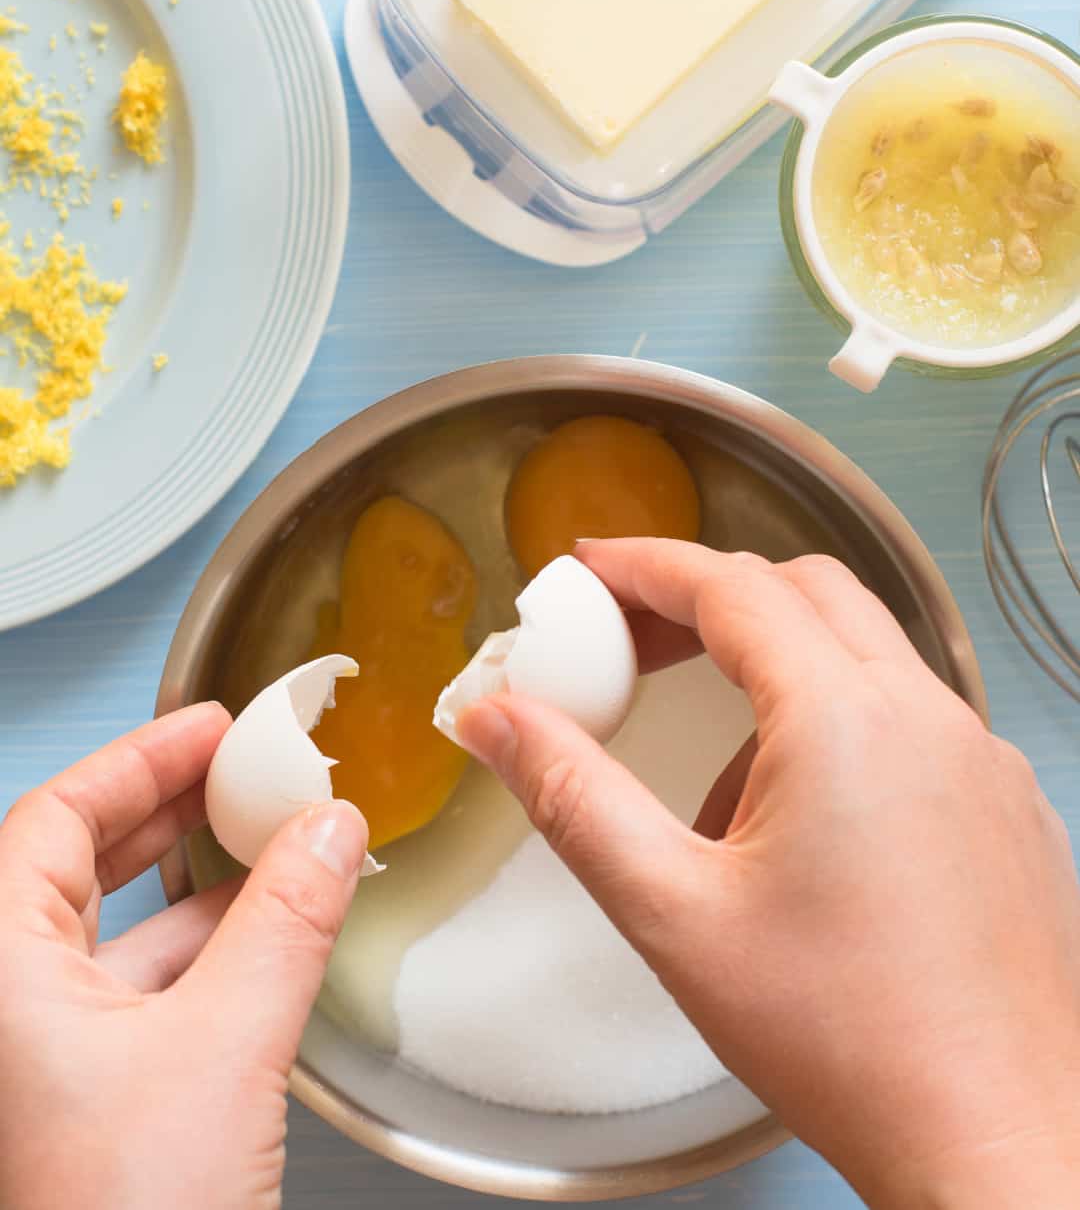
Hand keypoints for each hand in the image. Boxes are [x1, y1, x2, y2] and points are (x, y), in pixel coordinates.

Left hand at [0, 705, 367, 1209]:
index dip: (137, 759)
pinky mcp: (92, 1105)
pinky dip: (208, 954)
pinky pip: (145, 996)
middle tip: (241, 770)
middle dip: (169, 812)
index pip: (54, 821)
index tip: (209, 725)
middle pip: (79, 868)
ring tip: (278, 847)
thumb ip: (285, 922)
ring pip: (119, 936)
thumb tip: (330, 831)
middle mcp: (7, 1011)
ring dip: (201, 888)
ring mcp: (45, 1063)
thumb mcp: (222, 1049)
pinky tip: (269, 939)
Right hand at [459, 540, 1079, 1209]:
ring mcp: (981, 759)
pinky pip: (911, 718)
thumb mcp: (673, 912)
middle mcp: (929, 715)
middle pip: (807, 592)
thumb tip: (493, 717)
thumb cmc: (843, 1038)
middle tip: (634, 644)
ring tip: (715, 794)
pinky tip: (805, 829)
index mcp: (845, 720)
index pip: (733, 588)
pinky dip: (840, 723)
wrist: (996, 1145)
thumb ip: (572, 796)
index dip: (648, 565)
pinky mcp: (1007, 807)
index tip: (587, 564)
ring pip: (863, 654)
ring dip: (776, 673)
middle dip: (710, 600)